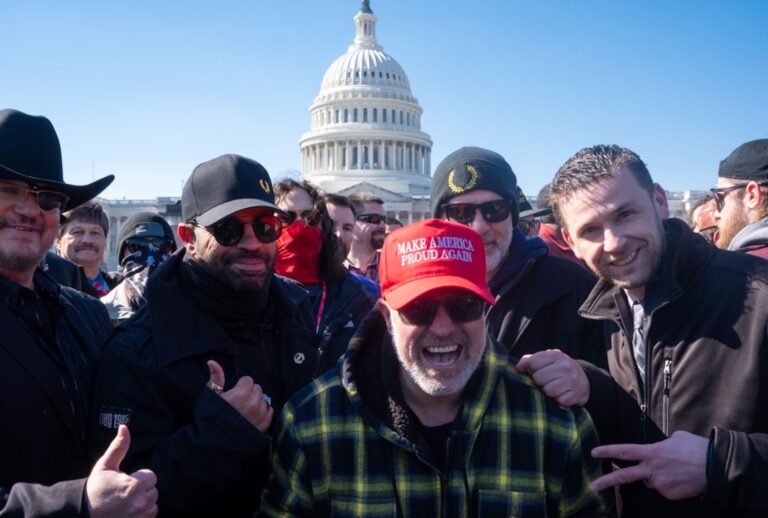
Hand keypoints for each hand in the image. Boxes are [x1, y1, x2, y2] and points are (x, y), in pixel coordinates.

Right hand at [86, 425, 157, 517]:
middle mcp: (140, 502)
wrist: (82, 513)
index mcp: (134, 485)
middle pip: (154, 490)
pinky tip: (128, 511)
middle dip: (142, 489)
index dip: (139, 476)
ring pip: (153, 504)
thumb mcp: (105, 465)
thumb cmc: (95, 489)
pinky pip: (150, 516)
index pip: (151, 476)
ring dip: (144, 502)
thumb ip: (119, 447)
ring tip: (126, 501)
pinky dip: (143, 514)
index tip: (126, 480)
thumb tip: (124, 427)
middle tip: (124, 492)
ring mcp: (139, 516)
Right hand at [207, 360, 273, 432]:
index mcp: (242, 392)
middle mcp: (254, 402)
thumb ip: (216, 377)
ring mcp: (261, 414)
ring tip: (245, 411)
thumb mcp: (211, 396)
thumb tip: (211, 361)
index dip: (240, 386)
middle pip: (257, 388)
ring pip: (263, 399)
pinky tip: (252, 416)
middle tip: (239, 402)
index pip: (248, 380)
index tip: (234, 393)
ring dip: (256, 402)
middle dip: (249, 393)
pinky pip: (270, 411)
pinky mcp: (264, 425)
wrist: (214, 443)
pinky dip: (263, 412)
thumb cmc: (210, 418)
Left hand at [515, 349, 588, 405]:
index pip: (532, 363)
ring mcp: (573, 380)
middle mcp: (566, 366)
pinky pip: (559, 401)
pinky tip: (561, 395)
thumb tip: (518, 368)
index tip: (536, 372)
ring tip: (553, 388)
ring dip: (548, 392)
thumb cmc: (556, 369)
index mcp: (555, 355)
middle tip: (545, 382)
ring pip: (548, 391)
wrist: (583, 379)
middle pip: (538, 378)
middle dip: (539, 382)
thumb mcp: (545, 360)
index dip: (531, 370)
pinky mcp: (577, 395)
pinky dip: (558, 401)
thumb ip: (528, 361)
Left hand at [590, 431, 708, 499]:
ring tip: (675, 469)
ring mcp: (660, 484)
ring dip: (657, 476)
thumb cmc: (696, 449)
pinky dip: (669, 484)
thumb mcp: (676, 438)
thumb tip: (661, 448)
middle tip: (592, 486)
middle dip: (606, 482)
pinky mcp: (668, 494)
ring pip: (650, 481)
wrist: (715, 468)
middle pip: (624, 476)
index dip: (607, 451)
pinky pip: (663, 488)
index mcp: (651, 452)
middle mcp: (652, 469)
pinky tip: (681, 478)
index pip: (624, 451)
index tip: (593, 452)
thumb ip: (662, 443)